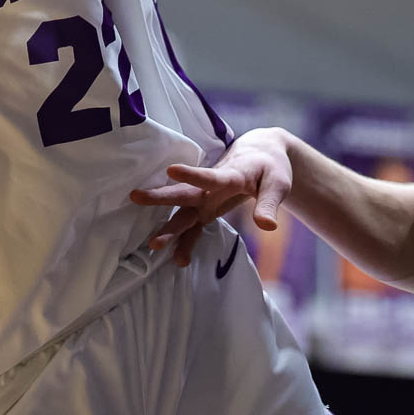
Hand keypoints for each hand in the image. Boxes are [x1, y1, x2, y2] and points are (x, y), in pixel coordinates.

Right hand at [129, 127, 293, 265]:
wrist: (260, 155)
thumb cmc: (270, 167)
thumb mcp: (277, 184)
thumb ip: (269, 204)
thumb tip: (267, 226)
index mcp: (230, 175)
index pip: (210, 176)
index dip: (192, 173)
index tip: (171, 170)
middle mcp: (212, 187)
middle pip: (185, 193)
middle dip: (161, 198)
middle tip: (136, 197)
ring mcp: (206, 199)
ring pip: (183, 211)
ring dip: (168, 227)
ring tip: (153, 244)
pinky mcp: (206, 209)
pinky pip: (193, 226)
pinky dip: (185, 242)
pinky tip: (178, 260)